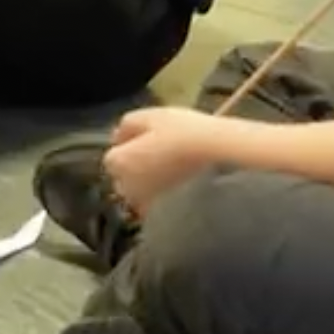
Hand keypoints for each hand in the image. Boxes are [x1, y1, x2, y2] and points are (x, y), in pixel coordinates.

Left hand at [102, 107, 229, 214]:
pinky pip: (160, 208)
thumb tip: (117, 137)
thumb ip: (126, 126)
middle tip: (163, 156)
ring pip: (142, 194)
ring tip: (177, 171)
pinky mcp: (167, 217)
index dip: (131, 148)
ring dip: (151, 185)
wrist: (219, 157)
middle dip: (137, 169)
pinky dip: (167, 200)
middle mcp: (125, 188)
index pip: (113, 159)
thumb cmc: (183, 132)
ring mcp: (146, 205)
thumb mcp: (150, 116)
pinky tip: (185, 188)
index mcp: (117, 162)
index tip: (150, 141)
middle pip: (125, 178)